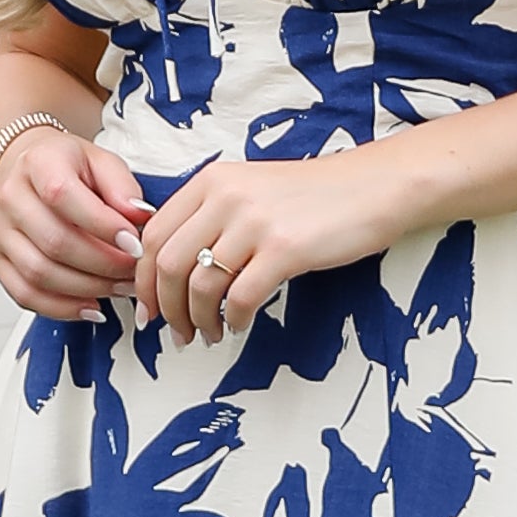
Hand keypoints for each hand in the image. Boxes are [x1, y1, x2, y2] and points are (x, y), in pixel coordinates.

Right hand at [0, 121, 148, 319]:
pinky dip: (62, 308)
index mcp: (37, 164)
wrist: (24, 171)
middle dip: (103, 264)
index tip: (134, 244)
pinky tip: (91, 306)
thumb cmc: (66, 168)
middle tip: (134, 272)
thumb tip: (140, 217)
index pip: (62, 196)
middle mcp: (10, 197)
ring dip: (88, 288)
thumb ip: (122, 187)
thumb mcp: (101, 162)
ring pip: (40, 273)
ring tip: (119, 288)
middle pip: (54, 242)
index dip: (102, 225)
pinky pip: (25, 295)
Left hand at [137, 148, 405, 344]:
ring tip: (210, 335)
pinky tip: (241, 325)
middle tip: (176, 333)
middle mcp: (225, 197)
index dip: (143, 280)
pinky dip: (235, 320)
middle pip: (168, 264)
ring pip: (201, 286)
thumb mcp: (249, 190)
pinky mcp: (285, 248)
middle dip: (166, 309)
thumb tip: (173, 267)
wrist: (373, 186)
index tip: (149, 309)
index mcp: (210, 181)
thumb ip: (210, 216)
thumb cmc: (312, 197)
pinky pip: (242, 298)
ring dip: (198, 321)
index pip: (154, 235)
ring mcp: (255, 222)